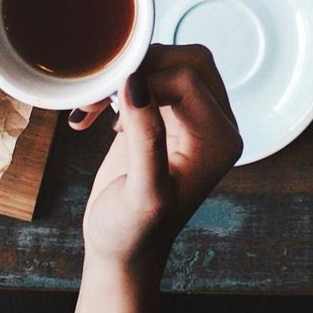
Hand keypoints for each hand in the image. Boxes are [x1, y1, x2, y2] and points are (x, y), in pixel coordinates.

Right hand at [71, 44, 242, 278]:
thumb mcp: (141, 194)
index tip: (105, 103)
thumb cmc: (133, 234)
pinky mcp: (169, 117)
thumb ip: (146, 139)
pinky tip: (94, 114)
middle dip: (140, 67)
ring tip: (91, 107)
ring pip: (171, 61)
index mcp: (221, 140)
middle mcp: (216, 125)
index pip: (187, 78)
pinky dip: (120, 86)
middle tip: (99, 95)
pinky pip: (153, 76)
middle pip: (188, 59)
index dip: (144, 80)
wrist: (122, 253)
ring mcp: (194, 119)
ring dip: (128, 74)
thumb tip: (136, 83)